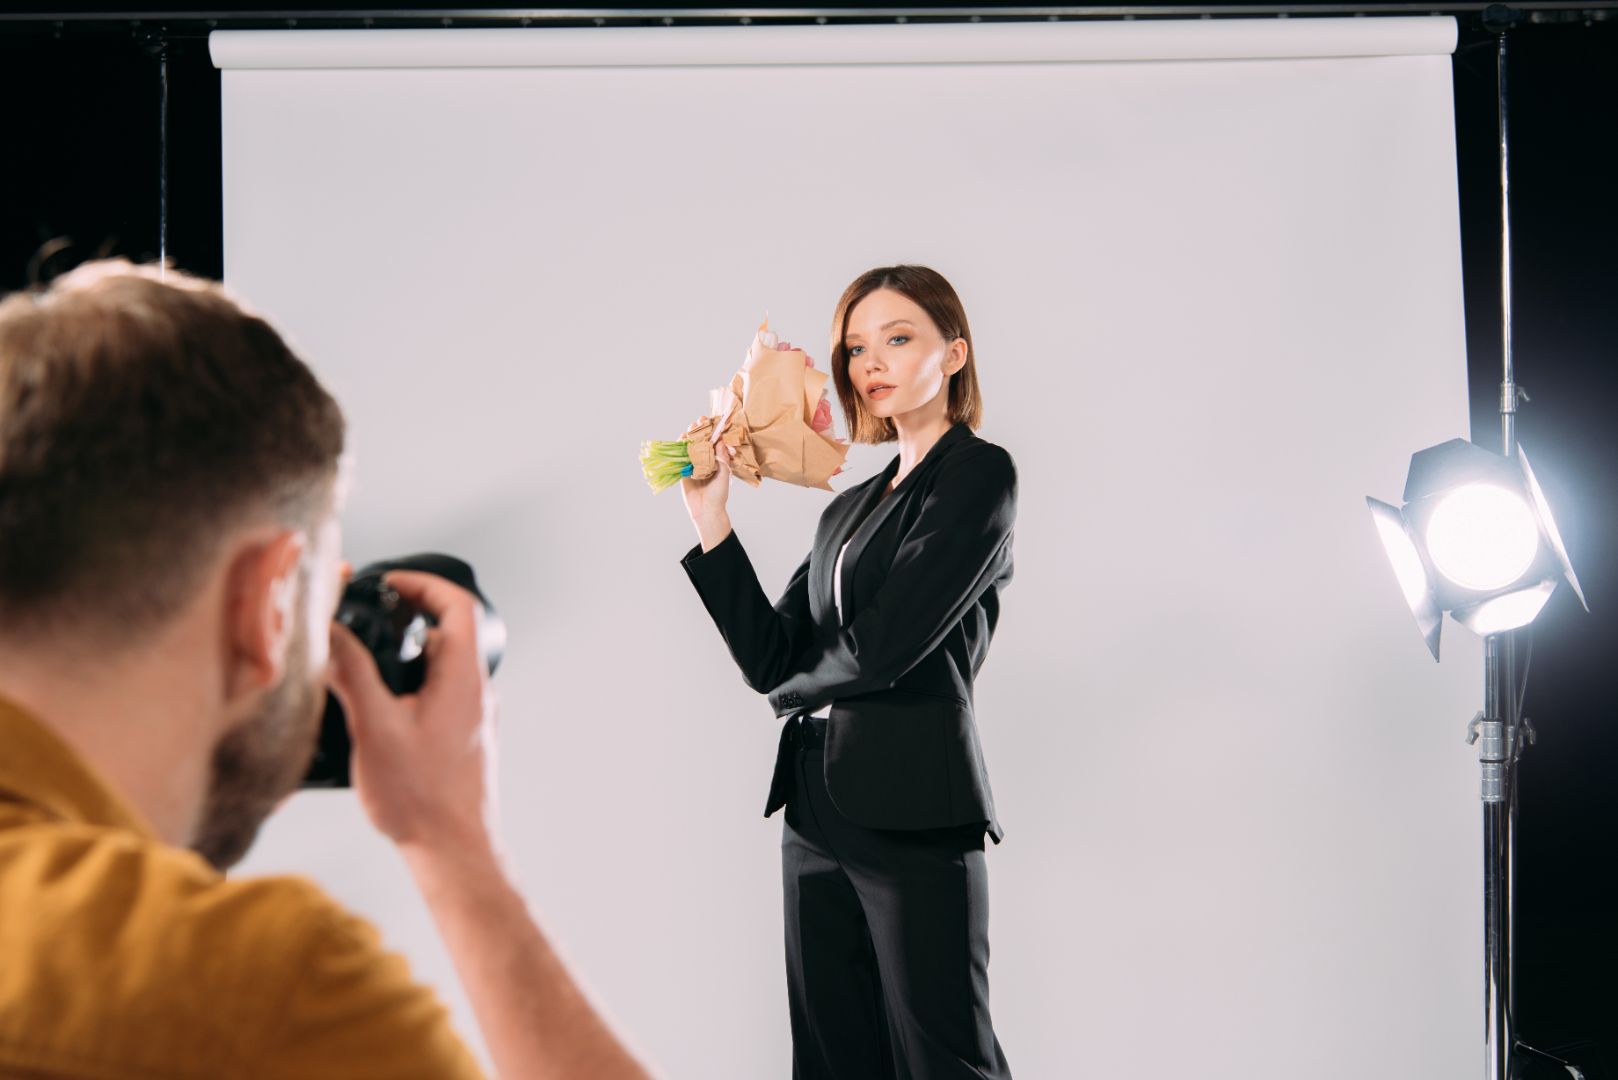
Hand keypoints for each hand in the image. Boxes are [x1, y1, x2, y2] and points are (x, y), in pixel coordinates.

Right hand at [328, 570, 497, 858]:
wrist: (452, 849)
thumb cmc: (421, 797)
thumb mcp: (375, 728)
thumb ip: (352, 675)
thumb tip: (331, 633)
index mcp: (465, 678)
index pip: (458, 605)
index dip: (424, 583)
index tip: (390, 582)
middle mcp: (477, 692)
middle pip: (448, 633)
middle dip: (405, 619)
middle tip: (367, 618)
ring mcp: (473, 717)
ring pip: (441, 667)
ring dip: (405, 656)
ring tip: (364, 663)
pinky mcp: (463, 739)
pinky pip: (439, 695)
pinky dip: (411, 685)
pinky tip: (378, 708)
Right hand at [680, 413, 732, 537]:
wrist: (706, 510)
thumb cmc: (719, 494)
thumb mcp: (724, 474)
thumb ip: (722, 458)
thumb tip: (721, 441)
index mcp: (718, 460)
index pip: (715, 442)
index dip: (713, 431)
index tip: (712, 421)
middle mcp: (706, 460)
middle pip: (702, 441)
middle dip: (700, 430)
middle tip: (700, 420)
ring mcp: (694, 464)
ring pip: (691, 446)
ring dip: (690, 435)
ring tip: (691, 426)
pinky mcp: (684, 470)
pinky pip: (681, 456)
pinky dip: (680, 446)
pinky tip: (681, 438)